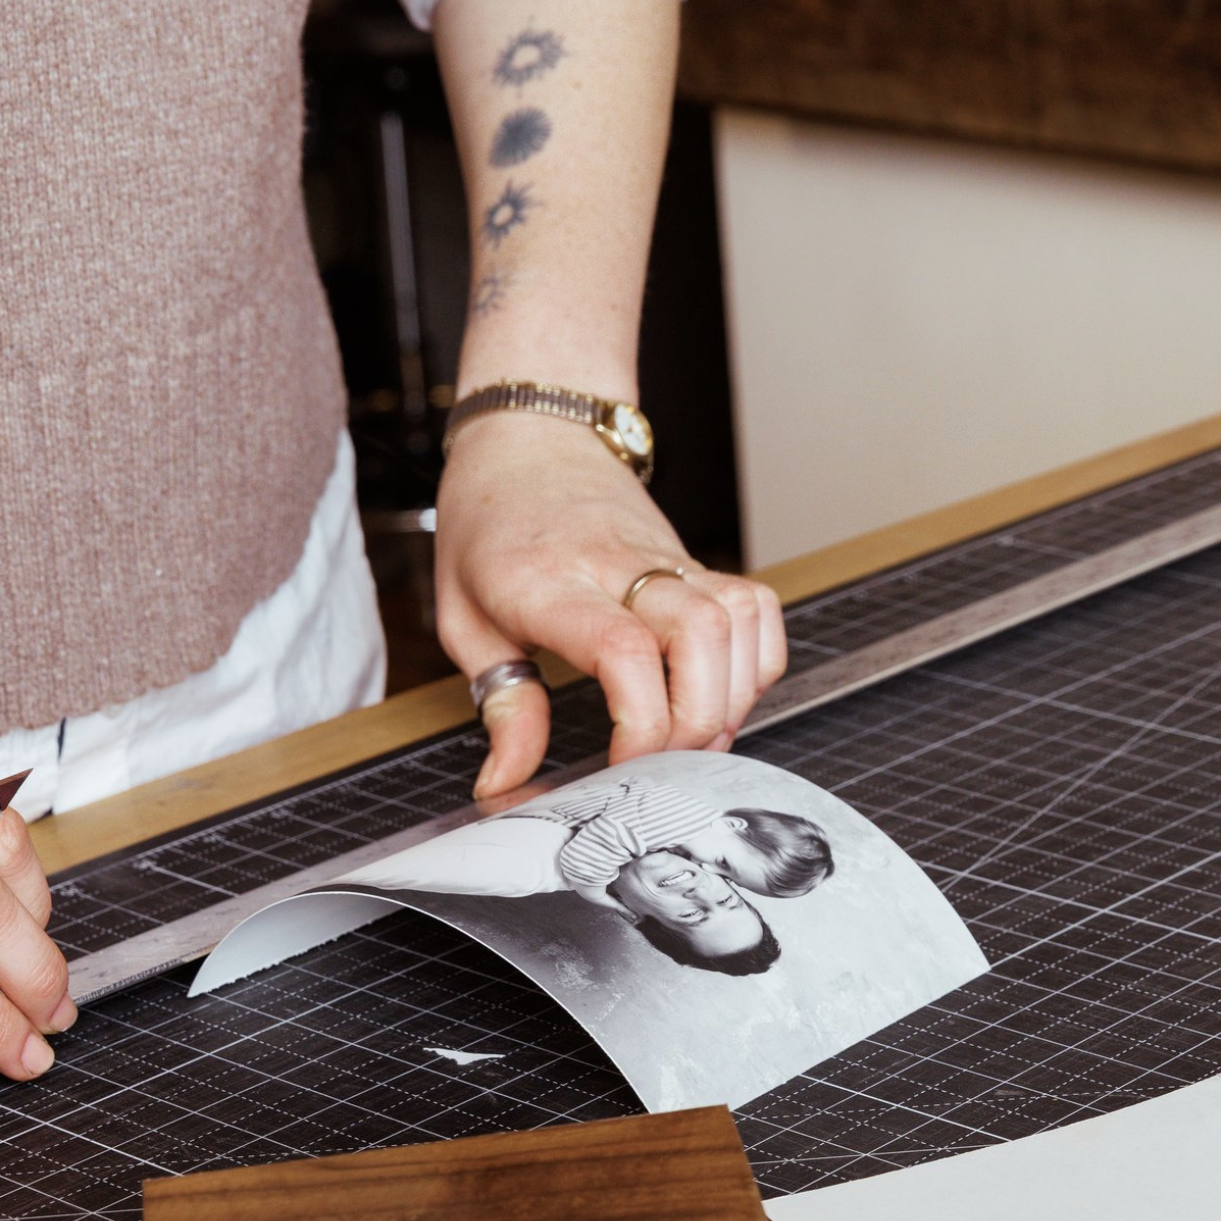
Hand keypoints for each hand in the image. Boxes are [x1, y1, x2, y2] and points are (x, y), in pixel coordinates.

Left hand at [435, 414, 787, 795]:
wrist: (531, 438)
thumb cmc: (490, 526)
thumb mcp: (463, 619)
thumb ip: (502, 706)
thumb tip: (507, 783)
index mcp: (551, 583)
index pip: (622, 651)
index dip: (640, 724)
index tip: (621, 768)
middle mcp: (621, 566)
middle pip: (700, 637)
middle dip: (696, 721)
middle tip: (662, 763)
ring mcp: (669, 561)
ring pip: (738, 621)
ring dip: (730, 696)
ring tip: (691, 738)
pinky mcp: (697, 563)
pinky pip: (756, 609)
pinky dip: (755, 662)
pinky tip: (718, 694)